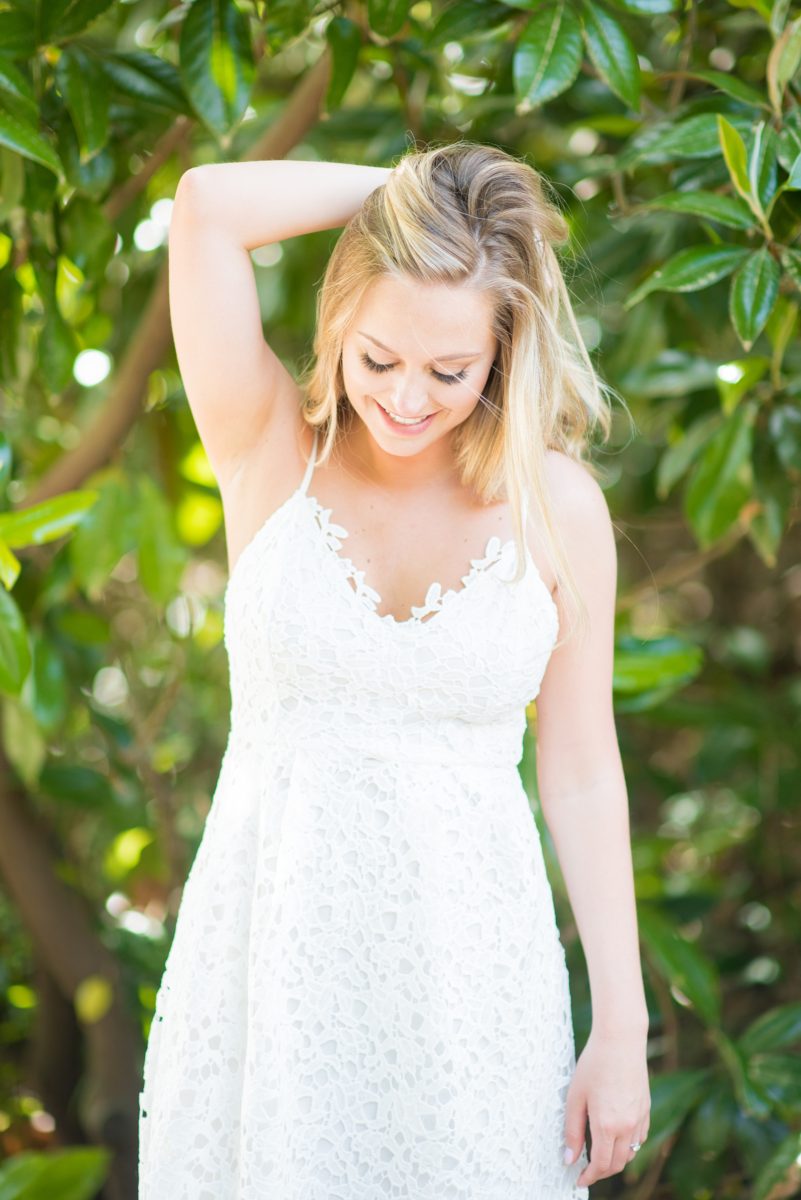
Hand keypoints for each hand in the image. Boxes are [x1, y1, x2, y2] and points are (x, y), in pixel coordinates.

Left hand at [563, 1024, 650, 1187]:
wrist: (621, 1040)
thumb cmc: (594, 1064)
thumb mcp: (575, 1096)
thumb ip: (572, 1131)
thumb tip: (569, 1159)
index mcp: (607, 1125)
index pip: (600, 1165)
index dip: (589, 1177)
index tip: (579, 1180)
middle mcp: (627, 1127)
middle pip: (617, 1164)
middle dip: (601, 1172)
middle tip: (586, 1171)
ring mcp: (639, 1118)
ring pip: (630, 1153)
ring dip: (615, 1160)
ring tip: (599, 1155)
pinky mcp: (646, 1109)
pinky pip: (639, 1138)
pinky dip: (628, 1146)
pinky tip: (616, 1139)